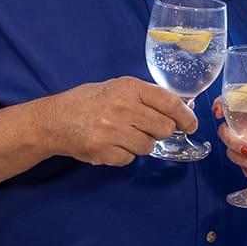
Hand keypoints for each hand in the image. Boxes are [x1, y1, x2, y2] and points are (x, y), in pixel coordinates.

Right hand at [42, 77, 195, 166]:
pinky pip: (129, 158)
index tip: (191, 123)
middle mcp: (123, 108)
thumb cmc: (88, 102)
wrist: (55, 120)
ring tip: (125, 134)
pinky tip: (112, 143)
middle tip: (151, 128)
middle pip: (164, 127)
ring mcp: (113, 131)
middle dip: (162, 131)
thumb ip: (146, 97)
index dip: (186, 116)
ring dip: (142, 143)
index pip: (170, 103)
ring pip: (148, 145)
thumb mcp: (117, 88)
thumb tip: (180, 109)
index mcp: (128, 88)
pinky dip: (124, 154)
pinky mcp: (104, 151)